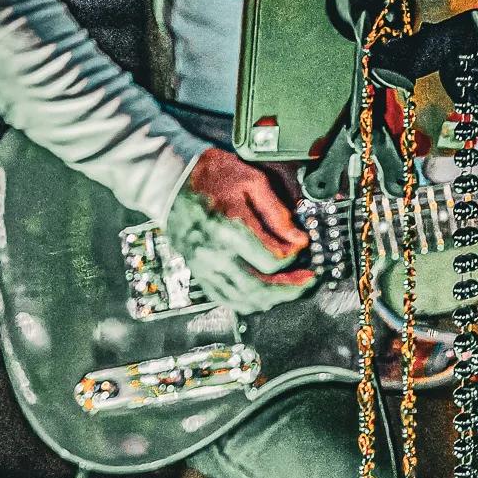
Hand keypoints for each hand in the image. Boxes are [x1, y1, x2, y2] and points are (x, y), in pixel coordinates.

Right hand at [164, 148, 316, 313]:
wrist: (170, 180)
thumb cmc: (209, 175)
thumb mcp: (251, 181)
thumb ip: (276, 212)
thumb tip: (297, 238)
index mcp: (231, 229)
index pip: (273, 259)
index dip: (294, 256)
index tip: (303, 246)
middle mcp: (216, 253)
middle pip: (260, 287)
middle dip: (290, 288)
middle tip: (308, 280)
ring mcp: (204, 265)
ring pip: (243, 299)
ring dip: (272, 299)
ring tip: (290, 290)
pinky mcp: (197, 270)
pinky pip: (223, 298)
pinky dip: (245, 303)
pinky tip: (261, 296)